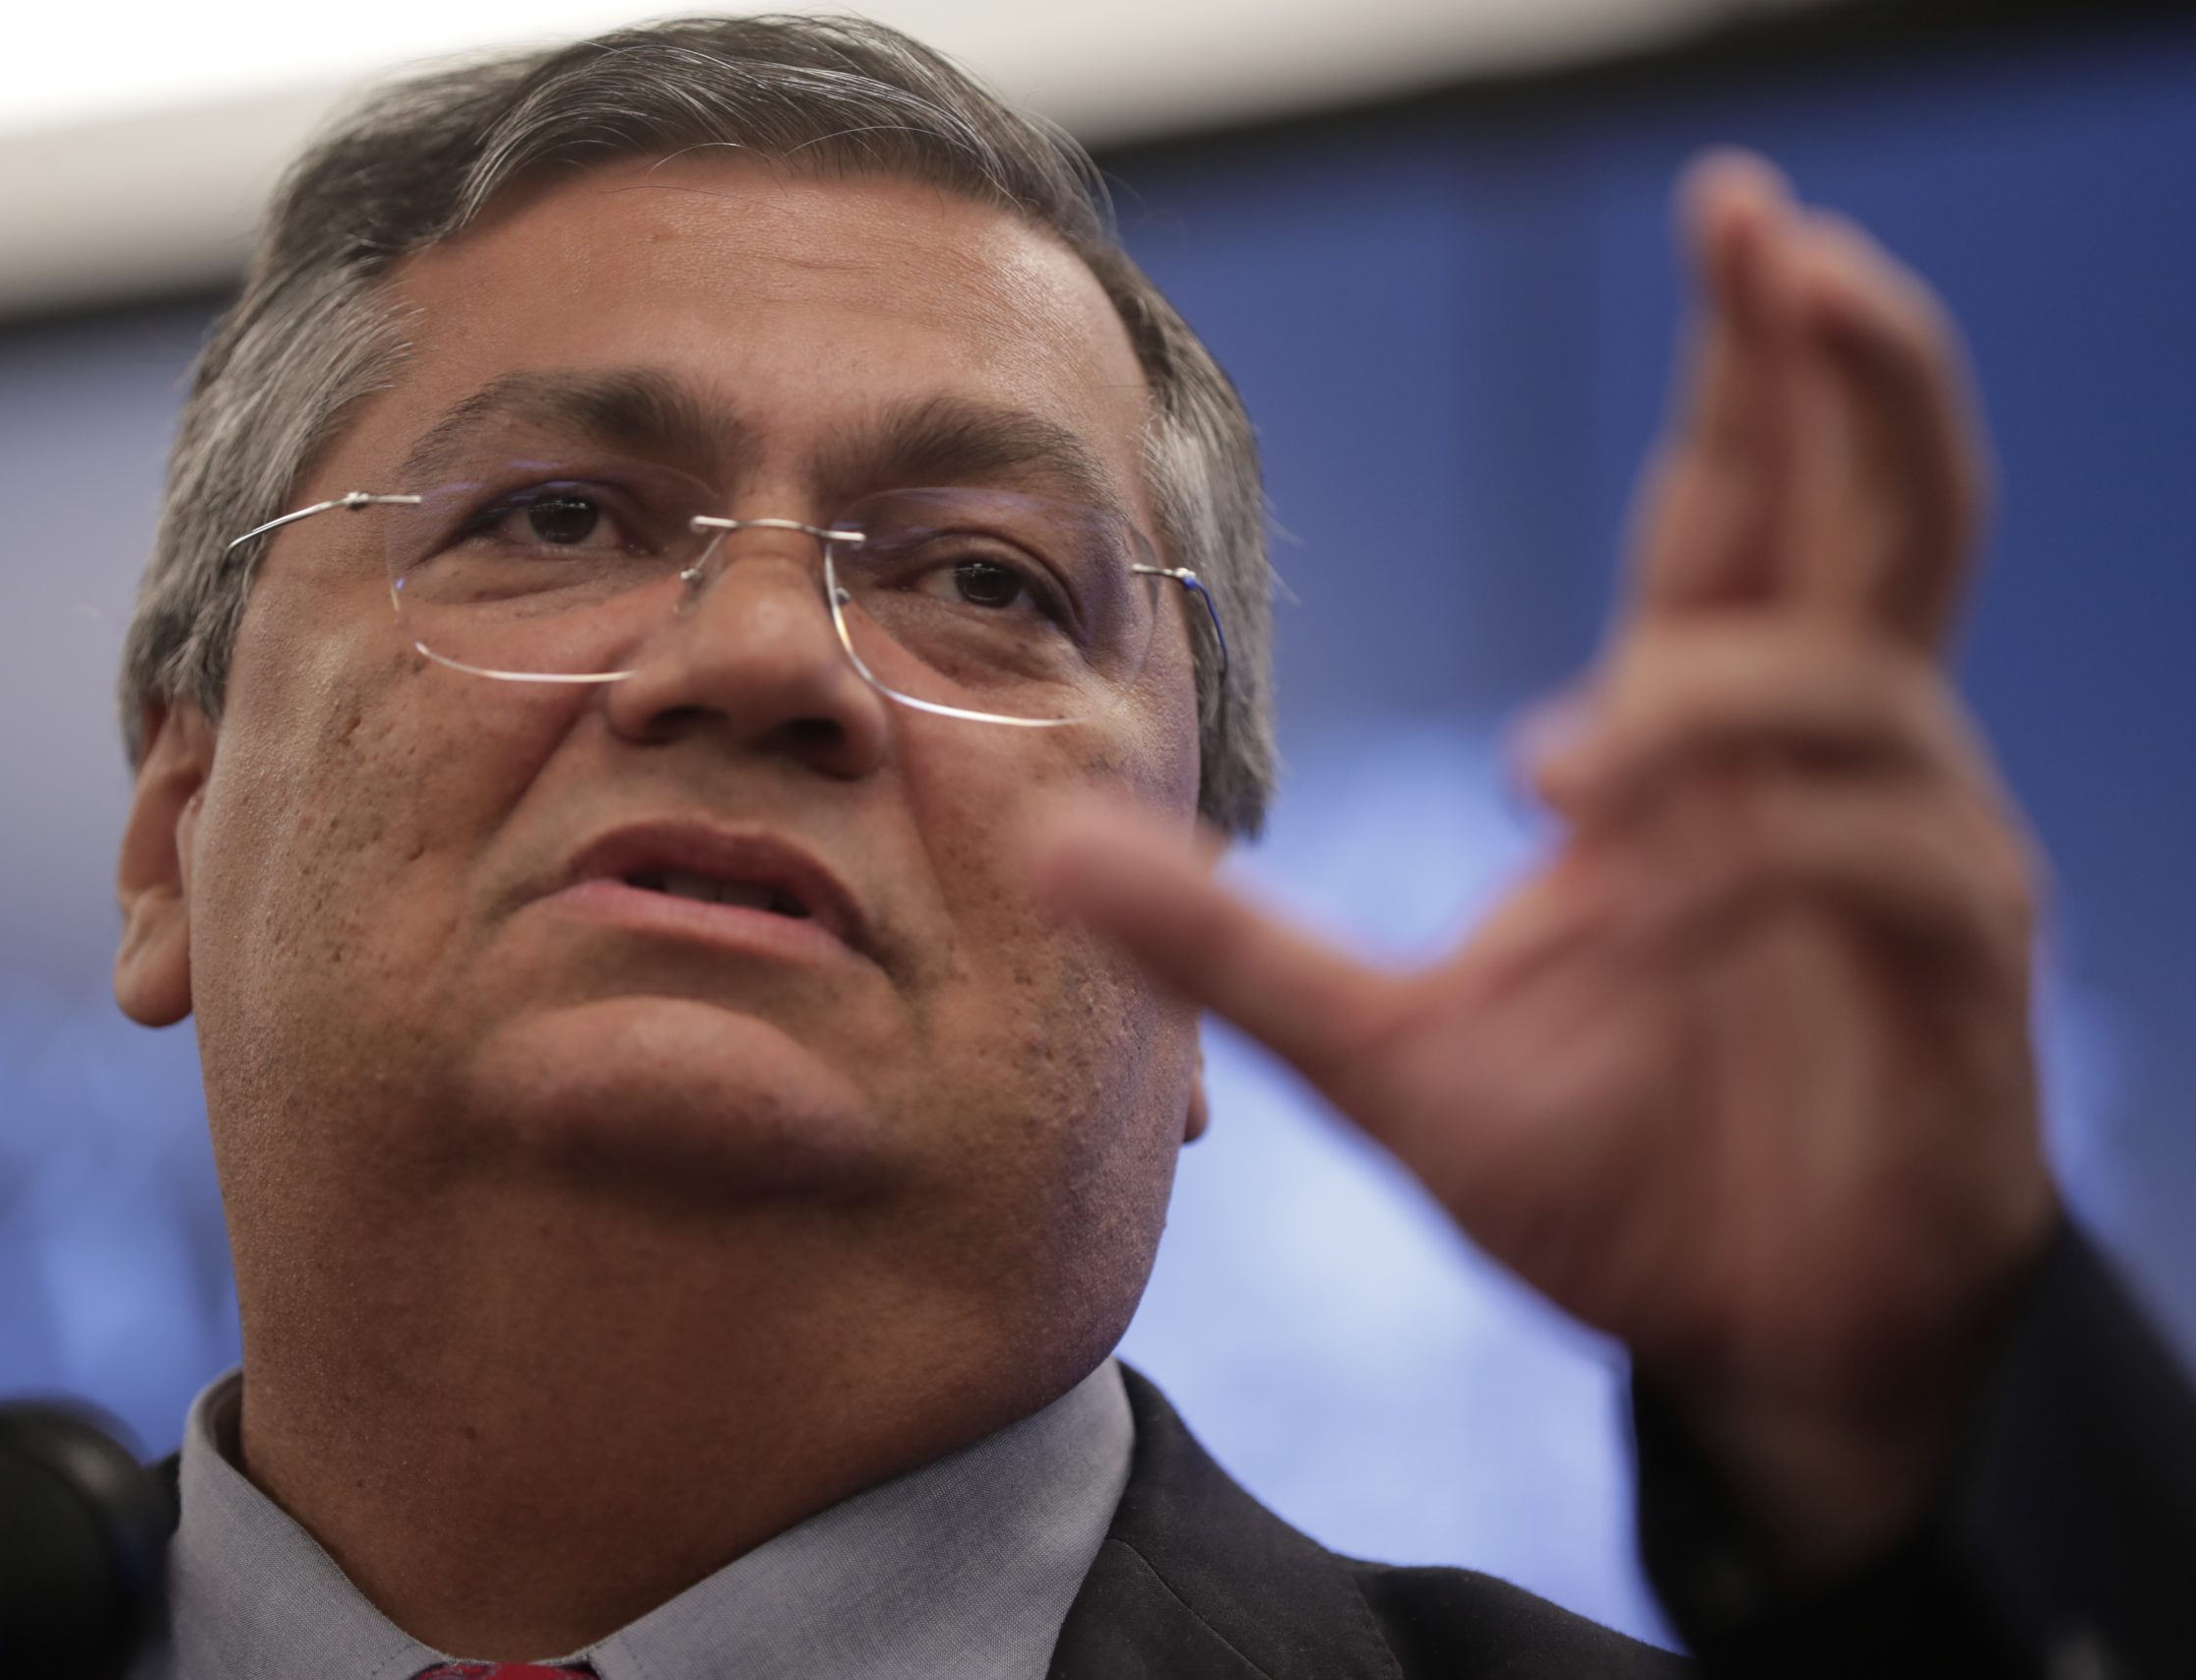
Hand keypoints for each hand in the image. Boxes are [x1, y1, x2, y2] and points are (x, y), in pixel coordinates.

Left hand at [1037, 153, 2058, 1578]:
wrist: (1753, 1334)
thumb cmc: (1615, 1168)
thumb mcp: (1390, 1052)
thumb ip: (1233, 944)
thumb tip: (1043, 848)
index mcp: (1694, 750)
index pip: (1736, 513)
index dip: (1750, 365)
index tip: (1734, 213)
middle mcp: (1816, 768)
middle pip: (1874, 510)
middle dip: (1846, 366)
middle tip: (1781, 243)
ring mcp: (1906, 854)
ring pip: (1863, 680)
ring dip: (1712, 700)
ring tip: (1563, 775)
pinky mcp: (1957, 966)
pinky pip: (1888, 851)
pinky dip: (1765, 846)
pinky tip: (1644, 884)